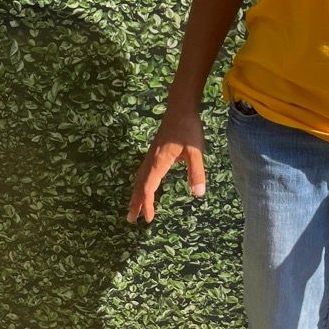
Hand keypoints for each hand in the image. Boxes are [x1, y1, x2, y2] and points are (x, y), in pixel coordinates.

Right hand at [127, 109, 206, 223]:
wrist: (180, 108)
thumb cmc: (188, 129)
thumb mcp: (195, 151)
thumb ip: (196, 172)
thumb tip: (198, 194)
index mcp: (159, 162)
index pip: (149, 188)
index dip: (147, 204)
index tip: (148, 219)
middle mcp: (151, 160)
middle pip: (139, 185)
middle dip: (136, 203)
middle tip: (131, 220)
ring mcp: (151, 155)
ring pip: (140, 179)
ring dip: (136, 194)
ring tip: (134, 207)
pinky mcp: (155, 152)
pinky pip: (143, 172)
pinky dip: (140, 184)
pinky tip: (144, 186)